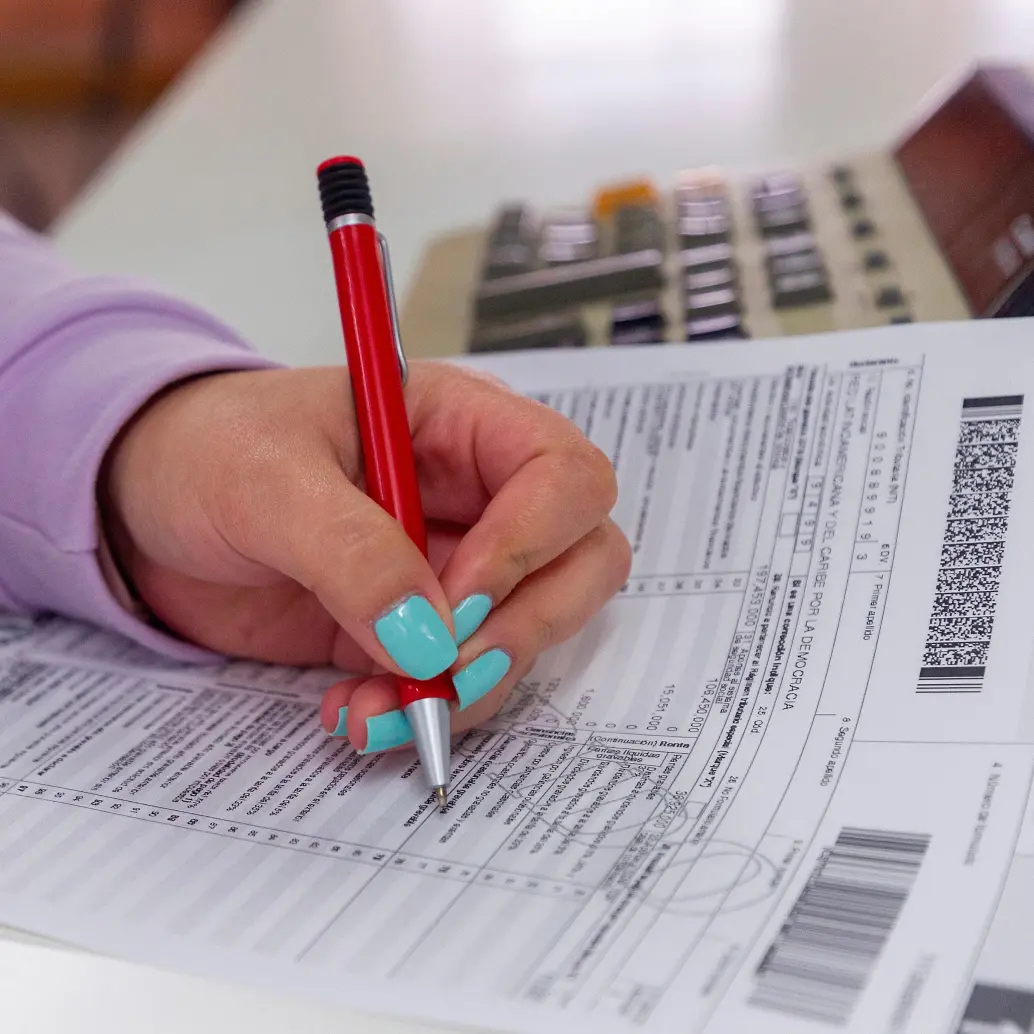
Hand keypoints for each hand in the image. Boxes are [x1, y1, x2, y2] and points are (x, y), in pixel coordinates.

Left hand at [100, 361, 629, 754]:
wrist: (140, 510)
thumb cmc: (202, 449)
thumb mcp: (265, 478)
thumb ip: (350, 549)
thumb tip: (428, 640)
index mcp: (458, 423)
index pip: (562, 475)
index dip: (531, 543)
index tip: (454, 605)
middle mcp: (474, 497)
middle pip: (581, 559)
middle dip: (526, 626)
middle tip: (447, 670)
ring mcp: (452, 569)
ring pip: (532, 633)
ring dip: (471, 687)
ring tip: (378, 710)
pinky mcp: (418, 630)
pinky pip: (463, 681)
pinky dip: (425, 713)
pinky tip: (357, 715)